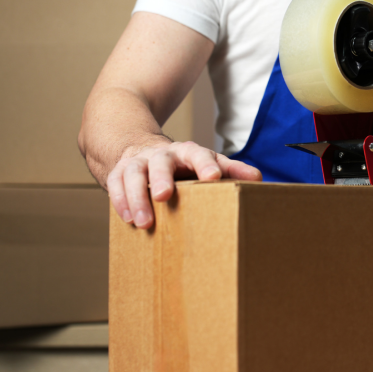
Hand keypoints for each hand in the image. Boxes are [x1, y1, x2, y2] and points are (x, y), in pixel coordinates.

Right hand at [107, 141, 261, 228]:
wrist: (143, 149)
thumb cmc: (184, 164)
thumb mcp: (208, 163)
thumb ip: (231, 170)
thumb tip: (257, 179)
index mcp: (189, 152)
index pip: (198, 155)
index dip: (205, 165)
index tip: (212, 177)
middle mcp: (162, 154)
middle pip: (161, 163)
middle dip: (161, 178)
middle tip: (164, 196)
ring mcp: (139, 162)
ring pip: (134, 174)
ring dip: (137, 197)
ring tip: (144, 222)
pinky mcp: (119, 171)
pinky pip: (115, 183)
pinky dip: (120, 201)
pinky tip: (126, 219)